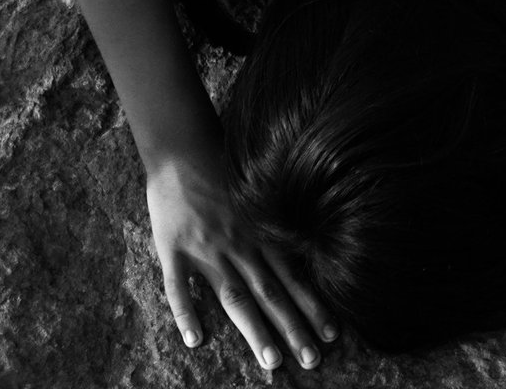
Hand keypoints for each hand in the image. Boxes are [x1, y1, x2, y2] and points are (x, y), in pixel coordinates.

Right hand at [146, 148, 337, 369]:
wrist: (181, 144)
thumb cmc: (221, 165)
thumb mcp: (256, 191)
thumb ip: (272, 220)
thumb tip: (302, 241)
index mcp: (260, 232)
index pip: (293, 276)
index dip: (313, 306)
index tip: (332, 334)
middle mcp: (239, 244)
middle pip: (271, 294)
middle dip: (293, 328)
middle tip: (313, 361)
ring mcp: (206, 248)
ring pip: (235, 297)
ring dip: (255, 331)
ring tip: (272, 361)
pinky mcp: (173, 248)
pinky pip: (178, 287)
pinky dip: (186, 314)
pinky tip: (195, 340)